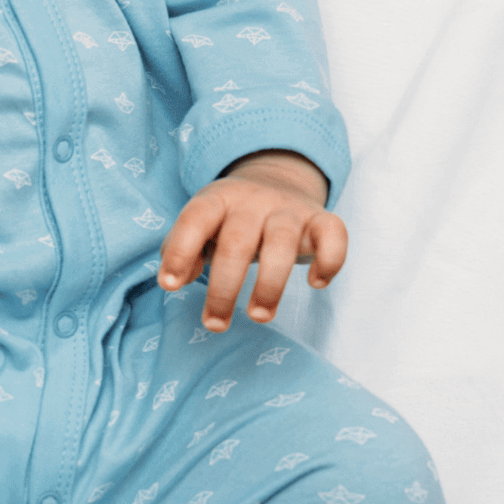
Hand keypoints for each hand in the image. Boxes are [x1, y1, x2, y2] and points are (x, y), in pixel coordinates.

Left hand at [157, 150, 345, 331]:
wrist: (276, 180)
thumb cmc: (229, 219)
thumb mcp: (201, 226)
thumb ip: (181, 249)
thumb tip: (174, 280)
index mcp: (218, 199)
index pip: (195, 219)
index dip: (181, 251)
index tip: (169, 286)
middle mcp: (253, 200)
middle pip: (237, 242)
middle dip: (224, 288)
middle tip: (215, 323)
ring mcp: (289, 209)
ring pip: (281, 242)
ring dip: (270, 284)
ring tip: (258, 316)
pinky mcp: (321, 219)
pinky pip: (333, 234)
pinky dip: (330, 260)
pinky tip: (317, 284)